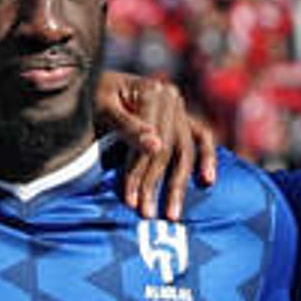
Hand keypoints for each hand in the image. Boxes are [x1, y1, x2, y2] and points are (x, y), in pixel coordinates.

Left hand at [95, 72, 218, 219]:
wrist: (93, 85)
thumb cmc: (92, 96)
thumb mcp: (103, 107)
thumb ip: (129, 126)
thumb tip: (156, 146)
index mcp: (152, 90)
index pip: (151, 138)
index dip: (140, 170)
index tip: (130, 200)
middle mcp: (171, 98)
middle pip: (170, 147)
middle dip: (156, 183)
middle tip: (147, 215)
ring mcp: (179, 108)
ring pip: (186, 150)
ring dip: (179, 185)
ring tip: (172, 214)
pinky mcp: (182, 119)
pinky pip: (202, 138)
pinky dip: (208, 158)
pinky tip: (208, 181)